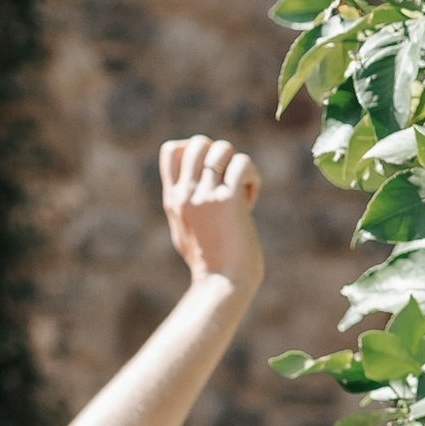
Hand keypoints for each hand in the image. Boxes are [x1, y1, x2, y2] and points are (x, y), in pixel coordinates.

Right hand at [161, 133, 263, 295]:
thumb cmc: (208, 263)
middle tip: (227, 180)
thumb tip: (189, 180)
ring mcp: (205, 196)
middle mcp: (185, 194)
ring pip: (223, 148)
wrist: (222, 284)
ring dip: (238, 164)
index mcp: (173, 199)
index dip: (194, 150)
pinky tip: (250, 199)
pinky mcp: (228, 199)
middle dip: (219, 153)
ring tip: (241, 189)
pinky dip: (252, 177)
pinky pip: (242, 164)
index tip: (208, 173)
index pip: (172, 150)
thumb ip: (183, 203)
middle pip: (198, 142)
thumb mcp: (183, 229)